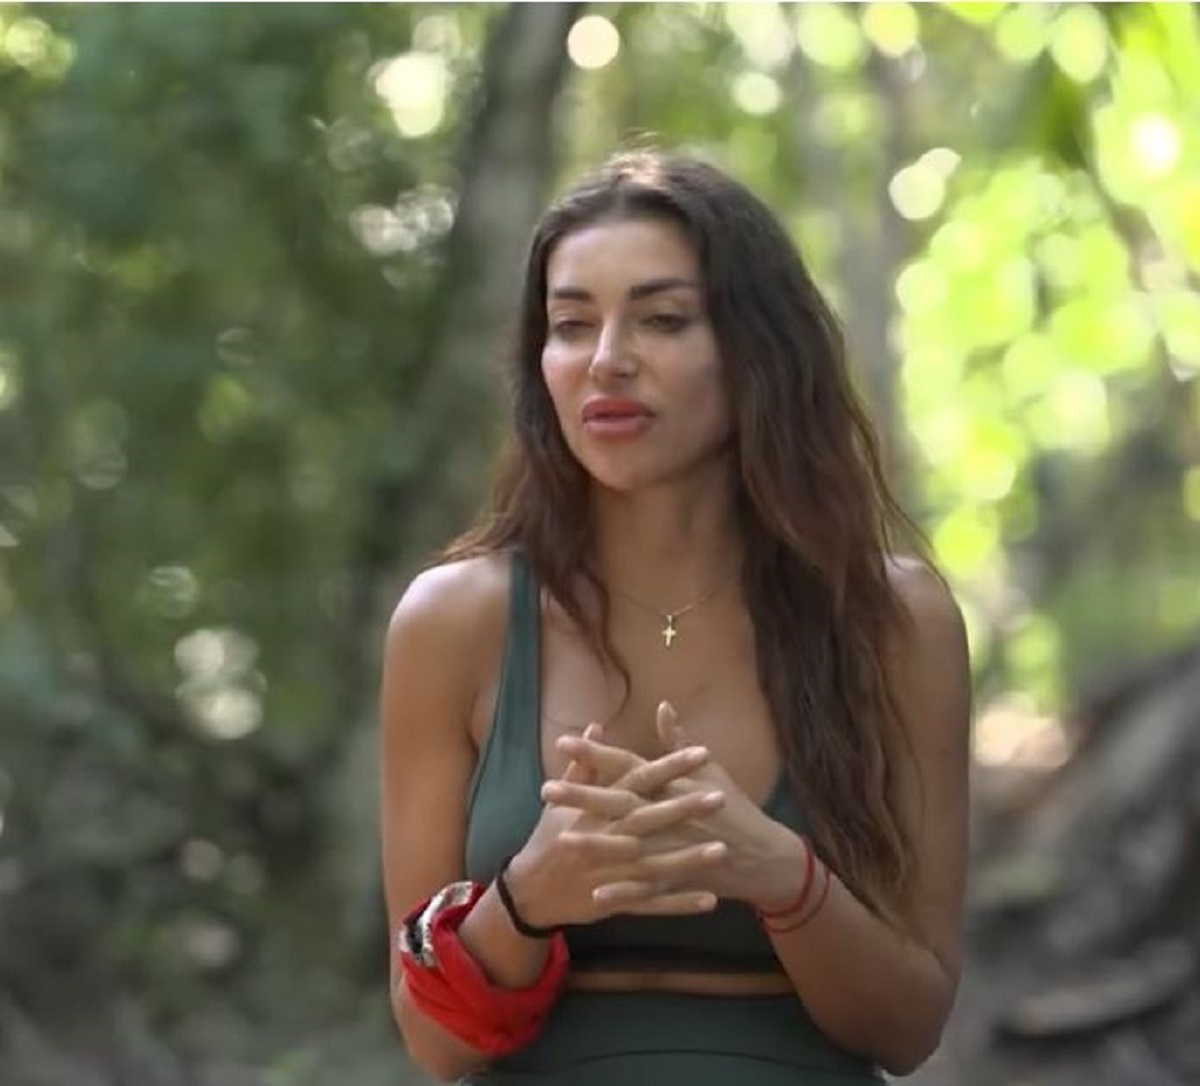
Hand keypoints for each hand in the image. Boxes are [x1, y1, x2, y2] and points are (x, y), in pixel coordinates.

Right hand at [505, 722, 729, 929]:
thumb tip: (596, 725)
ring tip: (723, 849)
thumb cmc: (548, 837)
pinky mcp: (616, 901)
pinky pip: (653, 904)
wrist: (529, 889)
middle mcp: (607, 838)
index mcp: (597, 809)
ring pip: (656, 864)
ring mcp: (612, 872)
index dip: (669, 767)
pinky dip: (680, 904)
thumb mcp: (560, 799)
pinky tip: (710, 901)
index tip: (700, 752)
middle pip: (651, 819)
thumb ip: (584, 763)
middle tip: (720, 797)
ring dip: (690, 859)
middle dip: (685, 807)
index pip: (638, 780)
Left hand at [548, 702, 807, 910]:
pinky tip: (597, 892)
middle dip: (581, 797)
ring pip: (628, 846)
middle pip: (619, 803)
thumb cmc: (734, 807)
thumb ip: (679, 740)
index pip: (627, 764)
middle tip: (545, 790)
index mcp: (672, 784)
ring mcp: (674, 849)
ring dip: (595, 844)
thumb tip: (662, 705)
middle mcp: (669, 814)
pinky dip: (624, 891)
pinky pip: (648, 889)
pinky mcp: (680, 880)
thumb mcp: (709, 769)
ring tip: (561, 839)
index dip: (596, 753)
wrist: (765, 855)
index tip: (564, 742)